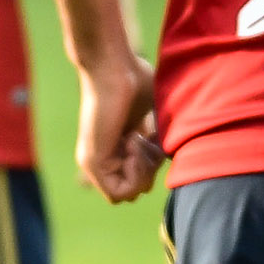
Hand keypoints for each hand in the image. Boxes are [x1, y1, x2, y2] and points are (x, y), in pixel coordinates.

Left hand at [75, 49, 162, 203]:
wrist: (114, 68)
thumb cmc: (136, 82)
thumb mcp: (154, 120)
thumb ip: (159, 143)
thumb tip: (170, 160)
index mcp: (117, 148)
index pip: (141, 179)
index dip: (154, 166)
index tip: (152, 138)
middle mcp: (104, 157)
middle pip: (137, 189)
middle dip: (151, 171)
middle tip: (146, 139)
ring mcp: (95, 162)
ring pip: (128, 195)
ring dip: (143, 172)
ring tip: (138, 139)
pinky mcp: (92, 161)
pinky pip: (118, 193)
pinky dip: (135, 175)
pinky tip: (133, 143)